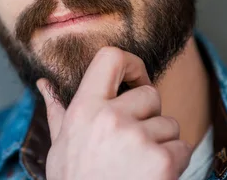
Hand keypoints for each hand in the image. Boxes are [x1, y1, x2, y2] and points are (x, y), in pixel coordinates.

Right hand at [36, 47, 191, 179]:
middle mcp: (110, 118)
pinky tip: (151, 176)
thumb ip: (57, 112)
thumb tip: (44, 83)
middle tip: (132, 144)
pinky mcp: (162, 161)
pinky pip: (182, 146)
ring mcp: (137, 138)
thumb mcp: (60, 147)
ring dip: (162, 143)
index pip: (111, 58)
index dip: (131, 64)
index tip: (136, 80)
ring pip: (169, 123)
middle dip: (149, 117)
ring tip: (138, 165)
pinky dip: (175, 162)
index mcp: (84, 109)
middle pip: (151, 95)